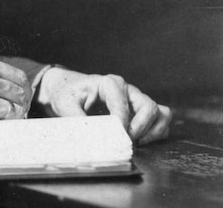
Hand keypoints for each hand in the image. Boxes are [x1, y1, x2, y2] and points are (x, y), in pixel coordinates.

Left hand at [35, 68, 171, 144]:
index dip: (121, 124)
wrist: (67, 89)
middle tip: (126, 141)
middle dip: (140, 128)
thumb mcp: (65, 104)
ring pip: (160, 113)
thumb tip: (88, 139)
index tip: (116, 138)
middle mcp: (127, 89)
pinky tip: (141, 141)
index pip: (123, 105)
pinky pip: (161, 120)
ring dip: (153, 131)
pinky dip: (156, 133)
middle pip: (149, 107)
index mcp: (109, 83)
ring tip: (137, 142)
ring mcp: (136, 99)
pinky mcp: (140, 109)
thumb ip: (76, 119)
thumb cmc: (67, 93)